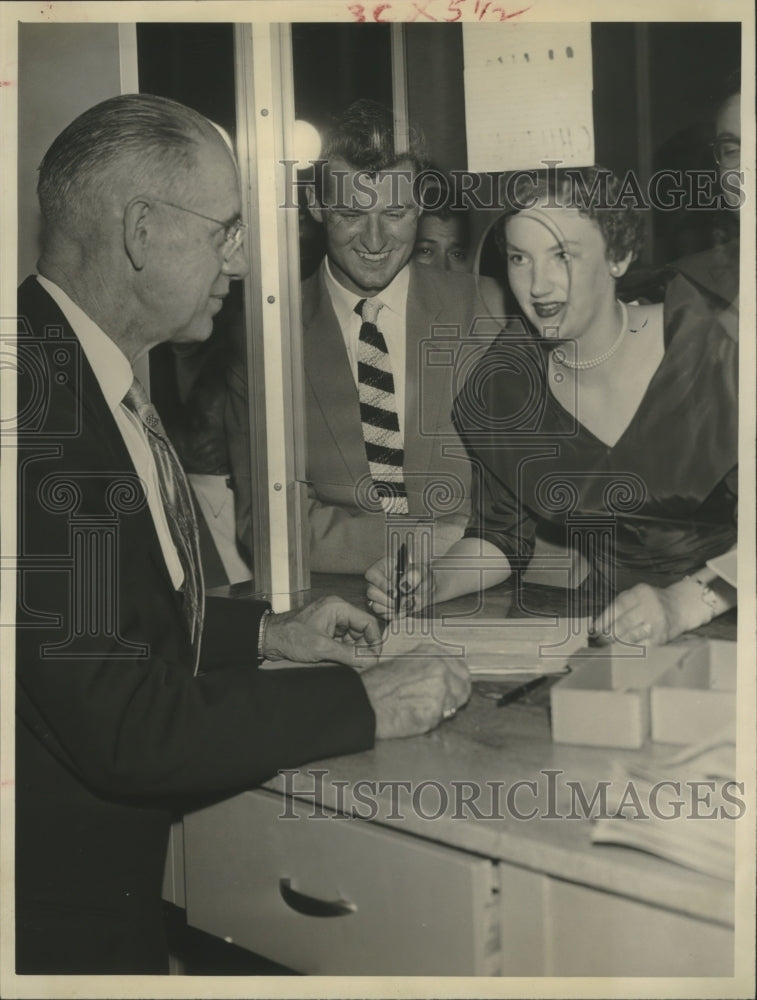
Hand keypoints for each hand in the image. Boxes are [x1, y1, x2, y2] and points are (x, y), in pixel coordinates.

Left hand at [263, 596, 381, 668]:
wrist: (268, 639)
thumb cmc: (290, 637)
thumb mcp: (322, 648)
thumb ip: (349, 655)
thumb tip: (369, 661)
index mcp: (338, 607)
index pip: (368, 622)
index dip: (374, 641)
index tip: (375, 658)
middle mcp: (337, 612)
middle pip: (362, 631)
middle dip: (363, 648)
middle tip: (362, 665)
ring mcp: (331, 622)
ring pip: (353, 638)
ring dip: (353, 652)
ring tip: (347, 664)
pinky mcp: (326, 632)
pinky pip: (343, 642)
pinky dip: (344, 653)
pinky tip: (339, 661)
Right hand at [360, 645, 471, 738]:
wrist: (364, 703)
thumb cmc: (377, 684)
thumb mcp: (404, 662)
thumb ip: (427, 667)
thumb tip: (443, 677)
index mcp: (433, 653)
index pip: (462, 669)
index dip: (459, 681)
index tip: (456, 688)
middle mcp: (440, 668)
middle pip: (464, 688)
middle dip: (455, 697)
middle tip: (442, 704)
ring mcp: (441, 690)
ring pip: (454, 705)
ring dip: (443, 709)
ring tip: (421, 708)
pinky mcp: (436, 712)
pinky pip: (441, 719)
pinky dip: (431, 720)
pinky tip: (415, 715)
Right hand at [365, 554, 433, 619]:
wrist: (426, 589)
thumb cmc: (422, 576)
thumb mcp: (421, 572)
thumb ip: (414, 576)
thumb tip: (404, 586)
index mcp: (383, 566)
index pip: (372, 575)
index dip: (382, 585)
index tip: (395, 593)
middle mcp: (377, 581)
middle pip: (371, 592)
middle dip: (388, 600)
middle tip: (403, 602)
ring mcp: (378, 595)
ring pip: (374, 605)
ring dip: (391, 609)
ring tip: (406, 606)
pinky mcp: (382, 606)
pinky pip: (381, 615)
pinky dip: (393, 616)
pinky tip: (404, 611)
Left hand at [591, 581, 700, 646]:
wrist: (680, 606)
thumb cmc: (650, 602)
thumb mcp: (635, 595)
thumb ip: (618, 606)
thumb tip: (597, 625)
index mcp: (641, 593)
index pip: (618, 607)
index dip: (603, 620)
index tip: (594, 630)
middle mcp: (651, 607)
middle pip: (624, 623)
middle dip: (608, 634)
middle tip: (599, 641)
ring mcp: (658, 623)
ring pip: (632, 637)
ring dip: (616, 644)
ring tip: (606, 647)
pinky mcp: (662, 638)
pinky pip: (642, 647)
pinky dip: (629, 651)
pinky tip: (621, 652)